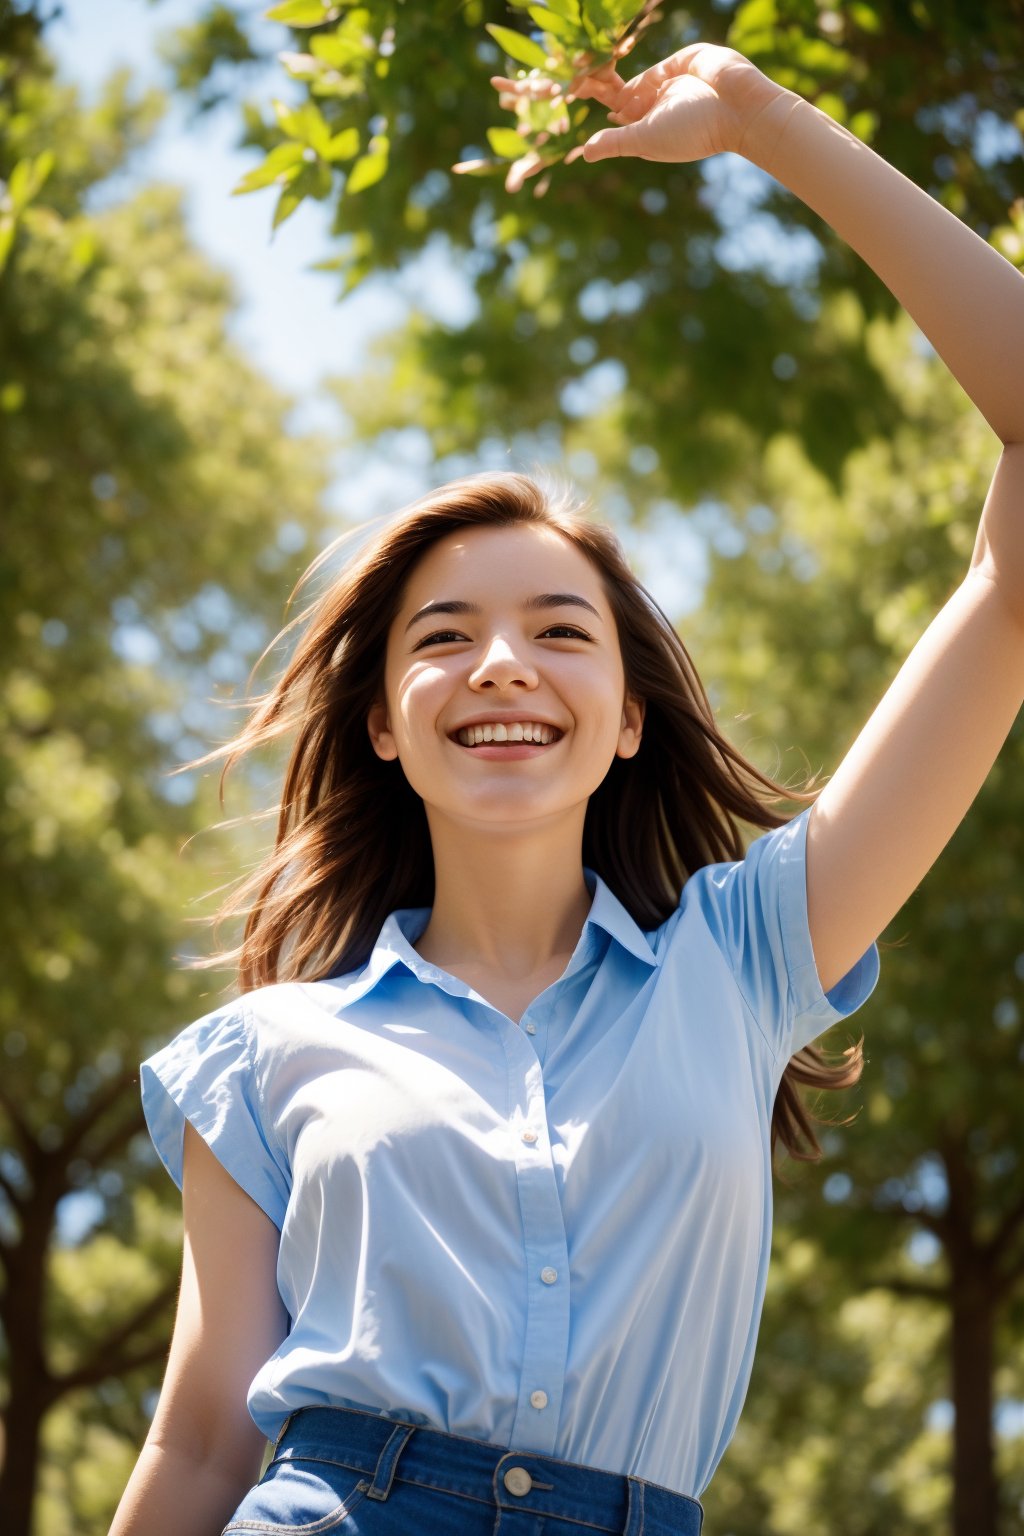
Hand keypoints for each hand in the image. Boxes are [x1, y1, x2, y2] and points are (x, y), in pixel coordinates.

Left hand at [569, 43, 785, 165]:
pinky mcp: (680, 63)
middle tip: (571, 74)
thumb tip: (584, 153)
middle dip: (597, 85)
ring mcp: (668, 85)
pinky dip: (633, 65)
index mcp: (647, 130)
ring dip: (608, 74)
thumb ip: (616, 142)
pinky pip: (651, 65)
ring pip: (631, 78)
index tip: (570, 91)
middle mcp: (655, 108)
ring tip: (584, 67)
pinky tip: (612, 63)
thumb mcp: (648, 139)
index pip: (615, 116)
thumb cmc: (693, 132)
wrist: (738, 107)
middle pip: (618, 94)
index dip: (595, 104)